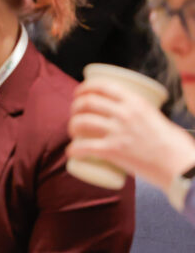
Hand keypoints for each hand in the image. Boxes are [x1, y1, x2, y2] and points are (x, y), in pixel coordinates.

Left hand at [68, 80, 194, 191]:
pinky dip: (73, 150)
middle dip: (75, 106)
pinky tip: (71, 152)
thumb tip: (129, 115)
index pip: (102, 86)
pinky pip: (83, 147)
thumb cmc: (174, 145)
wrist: (182, 167)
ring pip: (80, 122)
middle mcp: (125, 113)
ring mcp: (118, 131)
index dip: (84, 88)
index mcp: (136, 102)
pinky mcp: (113, 150)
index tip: (79, 93)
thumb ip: (141, 114)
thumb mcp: (156, 118)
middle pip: (87, 102)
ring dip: (71, 126)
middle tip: (75, 113)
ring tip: (73, 131)